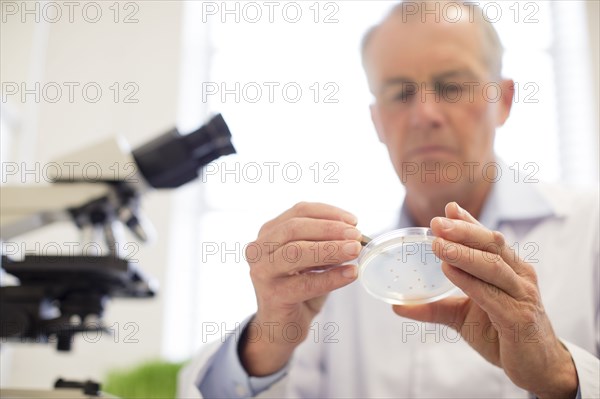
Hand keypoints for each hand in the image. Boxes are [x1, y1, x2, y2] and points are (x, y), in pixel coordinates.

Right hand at [241, 202, 360, 375]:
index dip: (327, 213)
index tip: (353, 220)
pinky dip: (332, 277)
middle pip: (294, 228)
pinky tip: (351, 273)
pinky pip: (306, 283)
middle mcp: (259, 249)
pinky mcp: (273, 296)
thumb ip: (324, 243)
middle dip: (329, 229)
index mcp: (268, 234)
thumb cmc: (297, 287)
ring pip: (296, 252)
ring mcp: (263, 272)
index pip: (298, 212)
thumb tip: (353, 233)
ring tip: (355, 250)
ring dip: (330, 249)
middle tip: (356, 235)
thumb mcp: (311, 259)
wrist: (281, 326)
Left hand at [392, 202, 577, 398]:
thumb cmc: (502, 334)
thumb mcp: (463, 316)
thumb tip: (397, 306)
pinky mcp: (519, 317)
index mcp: (509, 268)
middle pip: (491, 245)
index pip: (487, 239)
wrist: (539, 367)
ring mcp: (522, 295)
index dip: (468, 222)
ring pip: (492, 265)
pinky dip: (469, 281)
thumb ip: (434, 307)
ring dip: (463, 252)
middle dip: (463, 231)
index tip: (448, 208)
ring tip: (438, 244)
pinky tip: (449, 271)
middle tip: (436, 223)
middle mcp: (519, 276)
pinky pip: (492, 294)